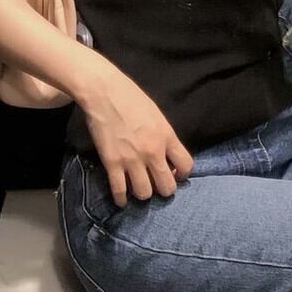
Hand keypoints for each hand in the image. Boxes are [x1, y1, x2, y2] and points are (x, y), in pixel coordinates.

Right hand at [82, 65, 193, 207]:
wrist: (105, 92)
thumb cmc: (132, 98)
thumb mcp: (157, 115)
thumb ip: (164, 136)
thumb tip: (166, 155)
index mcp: (167, 136)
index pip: (186, 165)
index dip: (182, 174)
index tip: (175, 174)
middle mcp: (153, 151)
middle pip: (167, 187)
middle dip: (163, 189)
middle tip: (156, 184)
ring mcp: (132, 159)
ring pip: (145, 193)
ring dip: (143, 193)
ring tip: (138, 188)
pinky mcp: (112, 163)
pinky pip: (120, 191)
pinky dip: (121, 199)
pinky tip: (121, 199)